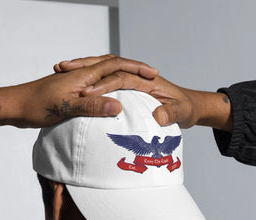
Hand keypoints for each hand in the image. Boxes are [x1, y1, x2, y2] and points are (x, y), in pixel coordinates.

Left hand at [0, 57, 157, 136]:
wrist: (13, 105)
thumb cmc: (36, 106)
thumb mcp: (65, 108)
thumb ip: (92, 106)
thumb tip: (118, 106)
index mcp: (83, 77)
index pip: (115, 66)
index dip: (136, 68)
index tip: (153, 74)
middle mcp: (80, 75)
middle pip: (111, 64)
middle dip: (132, 68)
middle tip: (149, 74)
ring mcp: (74, 81)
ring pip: (102, 73)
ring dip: (119, 73)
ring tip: (133, 80)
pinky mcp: (68, 90)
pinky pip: (93, 84)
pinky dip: (105, 85)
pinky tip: (106, 95)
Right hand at [55, 55, 231, 129]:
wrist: (193, 107)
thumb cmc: (187, 109)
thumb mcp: (183, 113)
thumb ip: (172, 114)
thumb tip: (158, 115)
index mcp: (149, 82)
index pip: (122, 78)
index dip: (103, 85)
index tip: (86, 93)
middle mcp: (139, 79)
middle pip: (108, 68)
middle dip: (85, 69)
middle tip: (62, 69)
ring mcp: (133, 83)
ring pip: (104, 72)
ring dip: (84, 71)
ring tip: (62, 71)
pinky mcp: (130, 90)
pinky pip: (107, 82)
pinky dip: (91, 82)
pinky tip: (76, 88)